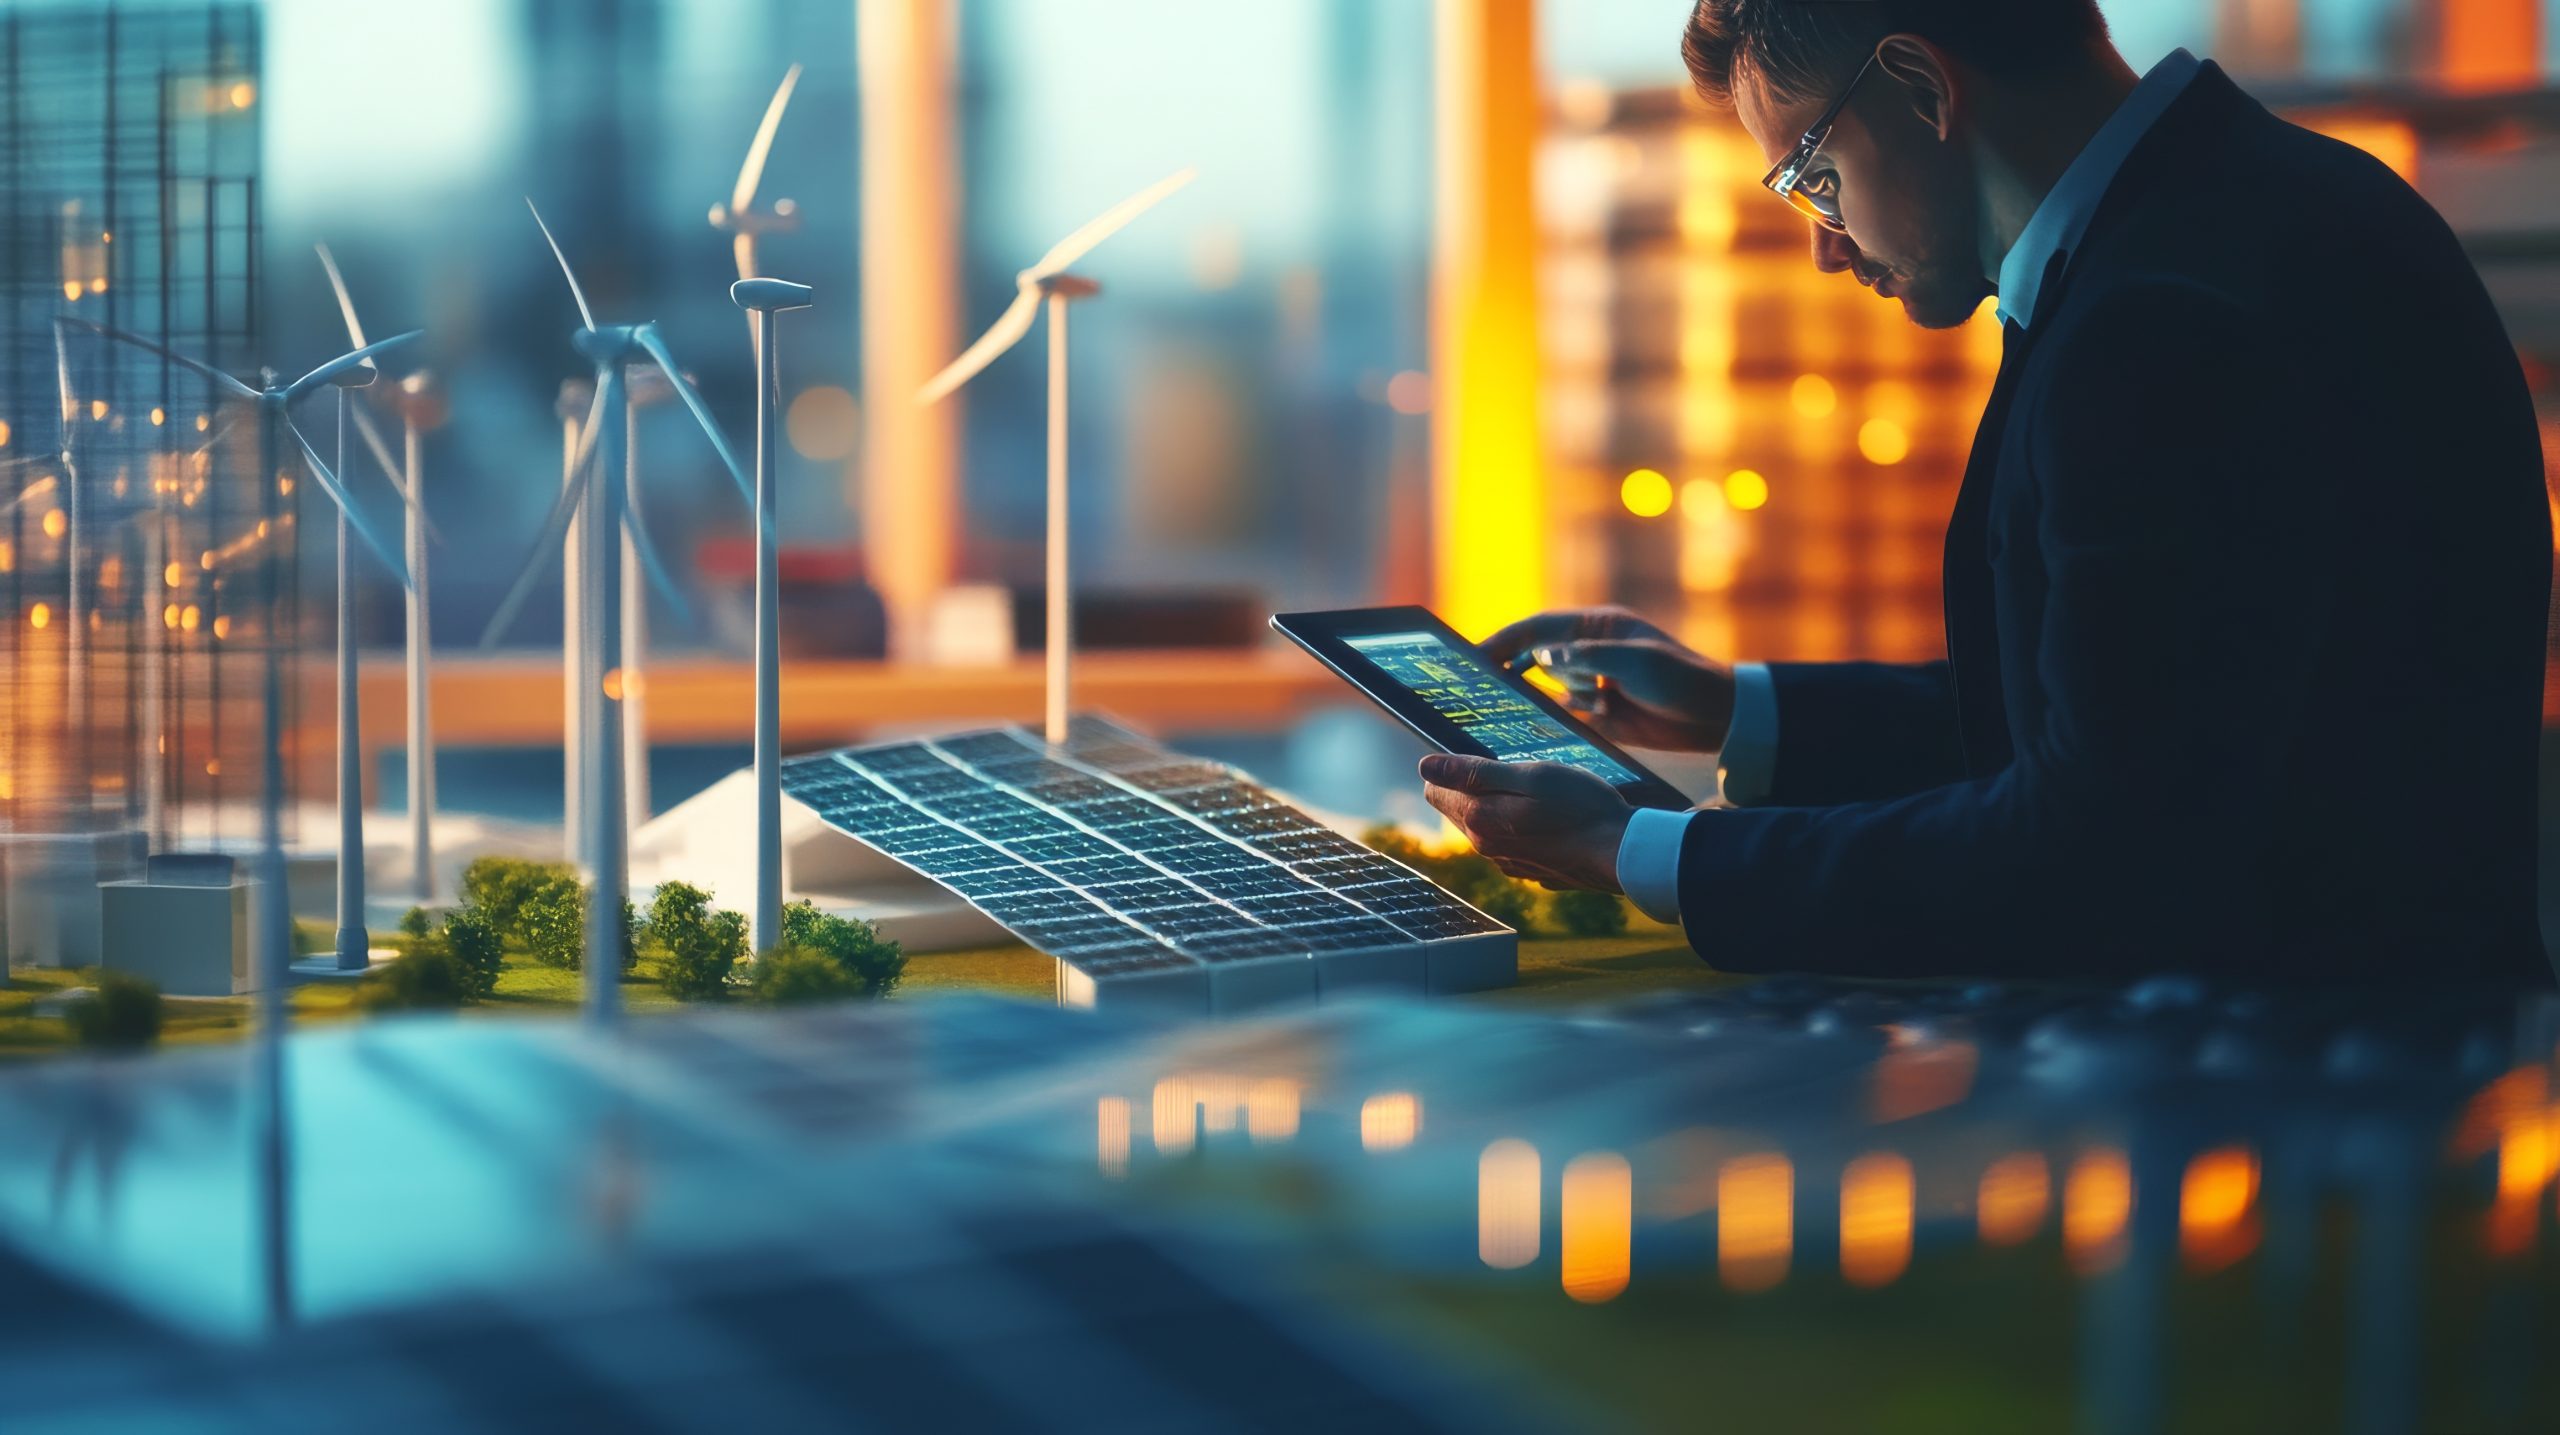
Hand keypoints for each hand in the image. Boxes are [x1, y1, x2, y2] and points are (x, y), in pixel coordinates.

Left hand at [1418, 754, 1632, 892]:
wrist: (1620, 851)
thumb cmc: (1580, 806)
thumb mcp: (1529, 776)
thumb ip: (1473, 772)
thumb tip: (1424, 766)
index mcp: (1478, 819)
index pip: (1434, 791)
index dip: (1454, 770)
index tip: (1487, 762)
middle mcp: (1485, 846)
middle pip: (1460, 809)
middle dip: (1479, 789)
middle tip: (1521, 776)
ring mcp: (1507, 862)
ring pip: (1486, 826)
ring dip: (1502, 808)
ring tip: (1541, 798)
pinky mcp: (1529, 870)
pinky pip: (1511, 842)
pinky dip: (1522, 828)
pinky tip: (1551, 821)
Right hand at [1479, 606, 1734, 753]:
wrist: (1718, 717)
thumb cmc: (1681, 680)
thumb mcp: (1634, 662)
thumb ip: (1586, 658)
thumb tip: (1540, 657)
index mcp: (1598, 627)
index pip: (1540, 628)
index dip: (1505, 639)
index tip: (1474, 655)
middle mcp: (1591, 651)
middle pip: (1537, 654)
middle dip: (1508, 666)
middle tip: (1474, 684)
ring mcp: (1595, 681)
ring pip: (1549, 686)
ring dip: (1532, 693)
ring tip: (1497, 705)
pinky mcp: (1601, 713)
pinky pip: (1565, 713)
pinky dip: (1550, 717)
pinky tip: (1530, 726)